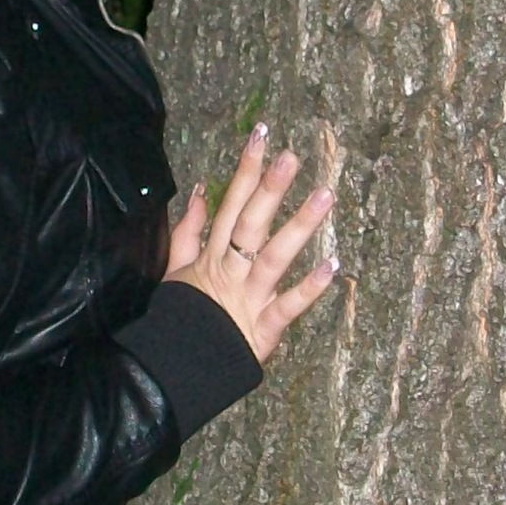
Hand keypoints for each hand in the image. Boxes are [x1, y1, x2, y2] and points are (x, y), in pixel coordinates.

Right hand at [164, 122, 340, 362]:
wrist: (172, 368)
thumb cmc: (180, 318)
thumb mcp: (175, 270)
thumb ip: (188, 231)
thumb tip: (201, 191)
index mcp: (212, 255)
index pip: (230, 204)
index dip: (245, 170)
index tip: (261, 136)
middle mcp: (231, 270)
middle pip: (250, 224)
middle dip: (269, 189)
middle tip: (291, 157)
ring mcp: (249, 298)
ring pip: (274, 257)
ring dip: (300, 226)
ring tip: (325, 196)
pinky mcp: (263, 329)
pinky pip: (288, 307)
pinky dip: (309, 289)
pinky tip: (333, 267)